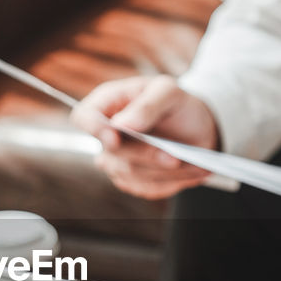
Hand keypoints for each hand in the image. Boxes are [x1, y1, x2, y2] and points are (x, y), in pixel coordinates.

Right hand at [71, 75, 217, 198]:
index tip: (115, 138)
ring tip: (197, 165)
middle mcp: (107, 134)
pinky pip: (146, 188)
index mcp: (107, 103)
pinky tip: (193, 172)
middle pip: (113, 154)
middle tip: (175, 158)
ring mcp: (116, 160)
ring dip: (166, 172)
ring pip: (131, 175)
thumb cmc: (177, 104)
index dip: (94, 129)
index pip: (83, 117)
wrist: (196, 128)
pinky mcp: (131, 180)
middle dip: (146, 156)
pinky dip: (173, 182)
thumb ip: (147, 105)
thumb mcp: (170, 92)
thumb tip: (123, 124)